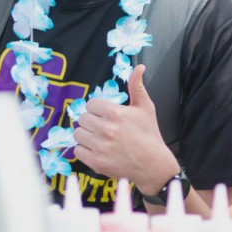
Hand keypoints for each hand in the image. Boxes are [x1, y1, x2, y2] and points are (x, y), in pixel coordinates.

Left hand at [74, 65, 177, 194]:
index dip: (99, 109)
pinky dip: (86, 150)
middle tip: (106, 128)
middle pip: (82, 118)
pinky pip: (77, 150)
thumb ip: (137, 86)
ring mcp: (99, 146)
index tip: (108, 116)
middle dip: (93, 122)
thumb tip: (139, 67)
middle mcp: (105, 129)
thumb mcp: (146, 107)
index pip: (91, 104)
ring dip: (87, 135)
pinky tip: (99, 150)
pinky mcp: (95, 162)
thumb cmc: (149, 134)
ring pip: (78, 134)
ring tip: (101, 139)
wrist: (153, 164)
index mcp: (116, 113)